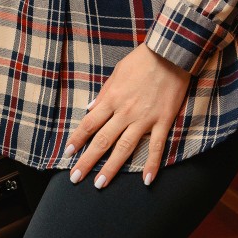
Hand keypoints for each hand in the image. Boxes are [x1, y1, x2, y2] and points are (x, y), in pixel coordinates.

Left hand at [64, 43, 190, 188]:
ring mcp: (144, 118)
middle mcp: (125, 112)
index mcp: (112, 98)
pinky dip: (152, 164)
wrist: (170, 52)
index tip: (68, 153)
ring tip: (99, 185)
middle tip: (75, 178)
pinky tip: (147, 180)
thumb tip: (90, 108)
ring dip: (111, 168)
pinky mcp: (163, 121)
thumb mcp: (117, 72)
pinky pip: (157, 146)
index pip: (90, 123)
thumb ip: (104, 93)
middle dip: (87, 161)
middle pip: (102, 140)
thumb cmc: (142, 60)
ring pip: (124, 148)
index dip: (77, 139)